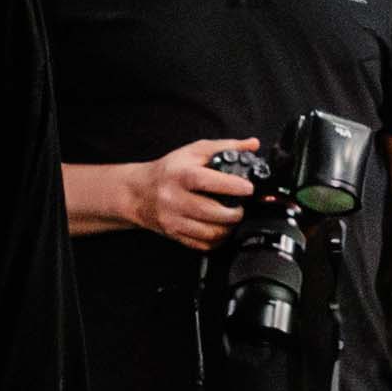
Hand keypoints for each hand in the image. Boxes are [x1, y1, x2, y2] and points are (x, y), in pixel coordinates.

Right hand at [132, 138, 259, 251]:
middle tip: (241, 206)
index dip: (232, 186)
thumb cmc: (169, 170)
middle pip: (212, 212)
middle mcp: (174, 199)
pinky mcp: (174, 235)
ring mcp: (173, 220)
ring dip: (228, 228)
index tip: (248, 188)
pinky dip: (217, 240)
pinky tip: (220, 229)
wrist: (138, 192)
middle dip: (235, 212)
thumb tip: (253, 144)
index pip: (208, 182)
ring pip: (210, 232)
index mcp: (180, 175)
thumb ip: (225, 147)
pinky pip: (202, 245)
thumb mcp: (194, 151)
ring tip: (232, 218)